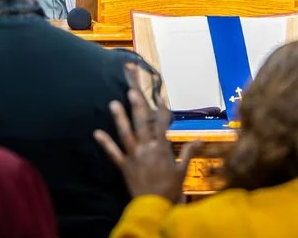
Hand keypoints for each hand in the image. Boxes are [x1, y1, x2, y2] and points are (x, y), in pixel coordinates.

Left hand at [93, 64, 200, 202]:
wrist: (154, 206)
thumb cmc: (170, 188)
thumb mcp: (182, 170)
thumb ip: (189, 152)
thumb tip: (200, 139)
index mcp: (161, 148)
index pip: (162, 124)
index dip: (162, 109)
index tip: (161, 96)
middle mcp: (146, 148)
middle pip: (141, 123)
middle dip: (138, 106)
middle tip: (132, 91)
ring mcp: (133, 156)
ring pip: (126, 133)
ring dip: (119, 118)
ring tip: (113, 103)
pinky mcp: (124, 166)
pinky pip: (113, 153)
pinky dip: (105, 143)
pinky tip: (97, 133)